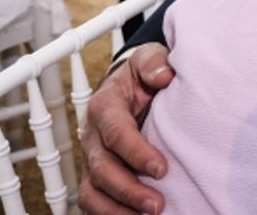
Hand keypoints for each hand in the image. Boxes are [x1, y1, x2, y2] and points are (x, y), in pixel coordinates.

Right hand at [78, 44, 173, 214]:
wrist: (135, 82)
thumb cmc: (144, 73)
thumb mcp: (149, 57)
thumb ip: (154, 62)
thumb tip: (164, 75)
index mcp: (105, 106)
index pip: (116, 133)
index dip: (136, 153)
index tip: (161, 168)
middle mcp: (93, 135)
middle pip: (102, 169)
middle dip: (128, 190)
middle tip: (158, 204)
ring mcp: (93, 157)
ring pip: (92, 191)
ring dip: (118, 208)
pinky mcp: (98, 173)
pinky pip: (94, 201)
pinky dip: (110, 214)